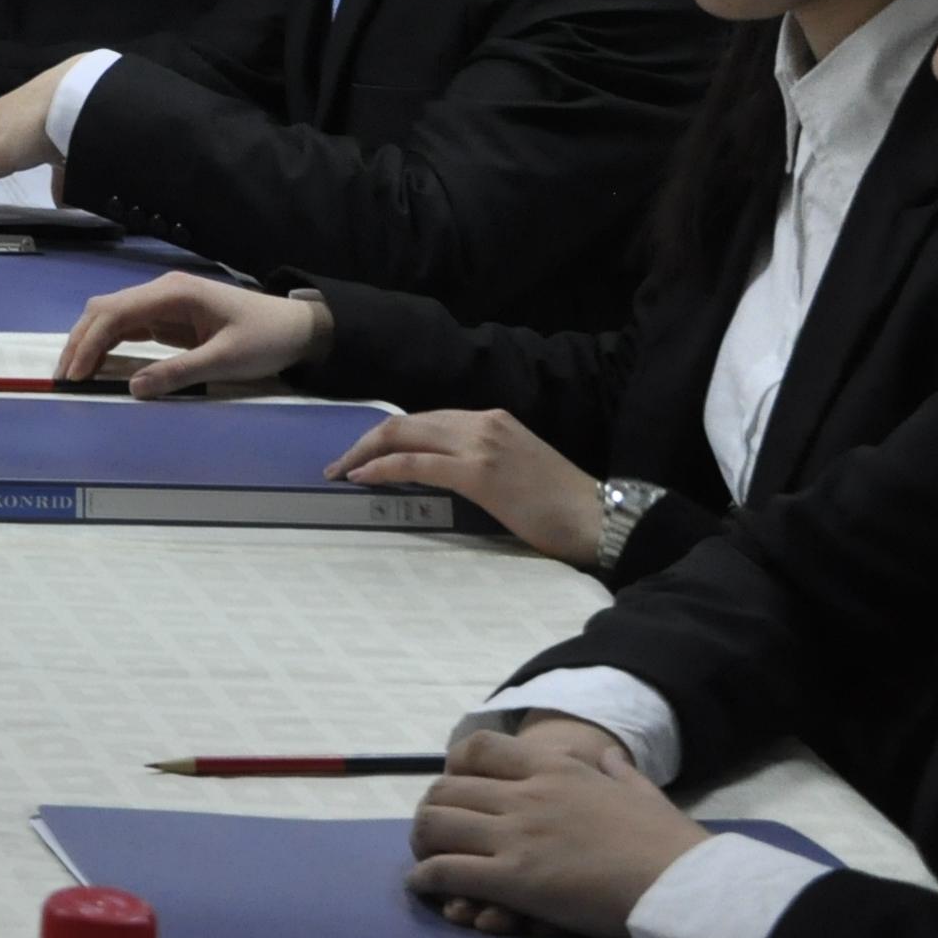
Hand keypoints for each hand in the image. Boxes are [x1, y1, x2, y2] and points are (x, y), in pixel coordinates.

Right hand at [60, 272, 329, 390]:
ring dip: (91, 342)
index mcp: (173, 293)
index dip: (90, 343)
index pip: (116, 313)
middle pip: (106, 309)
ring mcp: (165, 303)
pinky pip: (130, 327)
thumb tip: (134, 388)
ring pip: (113, 316)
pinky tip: (100, 364)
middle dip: (81, 341)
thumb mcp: (226, 359)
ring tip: (75, 373)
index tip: (74, 373)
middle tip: (64, 376)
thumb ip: (179, 372)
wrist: (298, 328)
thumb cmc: (266, 339)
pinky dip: (110, 344)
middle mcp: (162, 291)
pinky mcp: (170, 317)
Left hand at [329, 407, 609, 564]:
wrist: (599, 518)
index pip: (426, 419)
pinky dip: (383, 468)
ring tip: (341, 471)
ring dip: (366, 452)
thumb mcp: (515, 467)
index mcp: (491, 419)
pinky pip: (416, 463)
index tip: (363, 454)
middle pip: (406, 421)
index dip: (389, 436)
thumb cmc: (561, 505)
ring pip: (405, 435)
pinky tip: (363, 478)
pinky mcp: (480, 472)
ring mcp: (480, 443)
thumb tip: (439, 470)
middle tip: (338, 463)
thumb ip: (479, 460)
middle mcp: (483, 422)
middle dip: (366, 440)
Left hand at [407, 723, 707, 937]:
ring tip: (423, 859)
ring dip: (422, 842)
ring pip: (436, 826)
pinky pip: (449, 872)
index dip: (454, 768)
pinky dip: (427, 878)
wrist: (686, 885)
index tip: (453, 787)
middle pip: (446, 790)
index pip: (480, 749)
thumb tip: (609, 754)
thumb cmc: (672, 845)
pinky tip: (424, 886)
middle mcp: (527, 795)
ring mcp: (517, 836)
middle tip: (433, 833)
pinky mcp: (515, 880)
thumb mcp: (643, 793)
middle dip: (432, 811)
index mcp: (556, 770)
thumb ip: (619, 773)